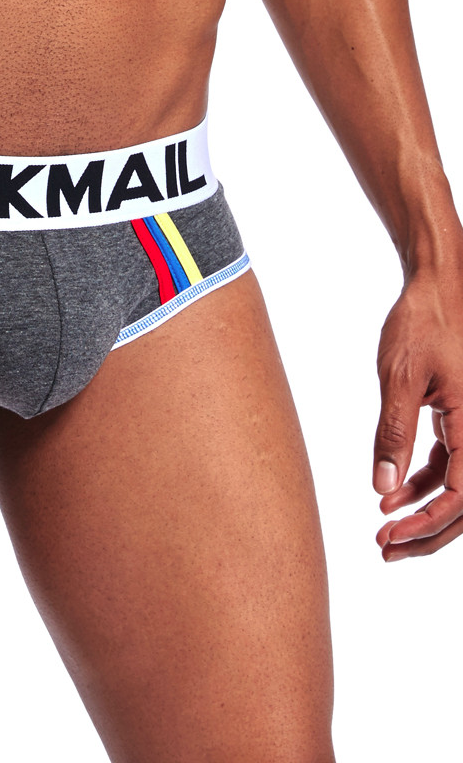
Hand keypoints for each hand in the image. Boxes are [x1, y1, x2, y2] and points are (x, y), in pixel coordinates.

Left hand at [372, 271, 462, 558]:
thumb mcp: (399, 380)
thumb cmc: (422, 325)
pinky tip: (390, 496)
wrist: (438, 288)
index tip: (389, 537)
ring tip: (384, 530)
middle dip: (428, 533)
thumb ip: (393, 435)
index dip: (428, 526)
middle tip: (386, 550)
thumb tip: (384, 488)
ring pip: (460, 487)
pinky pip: (451, 464)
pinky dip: (423, 483)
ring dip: (425, 512)